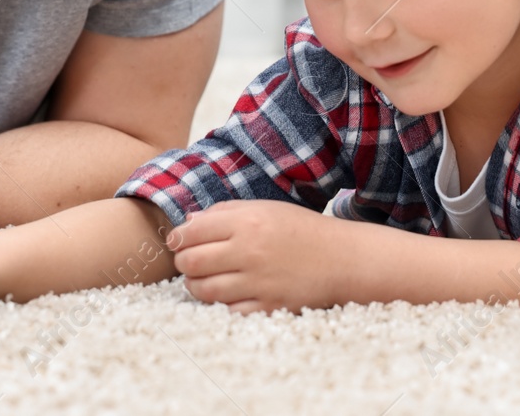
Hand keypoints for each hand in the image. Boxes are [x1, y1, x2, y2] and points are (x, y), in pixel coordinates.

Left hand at [165, 200, 346, 313]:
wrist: (341, 258)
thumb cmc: (299, 229)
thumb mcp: (263, 209)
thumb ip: (224, 212)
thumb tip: (187, 224)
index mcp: (246, 222)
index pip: (191, 232)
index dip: (177, 238)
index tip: (178, 241)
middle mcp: (249, 252)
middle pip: (191, 262)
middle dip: (183, 262)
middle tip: (189, 261)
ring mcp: (259, 283)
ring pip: (204, 290)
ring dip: (195, 286)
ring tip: (201, 280)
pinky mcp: (269, 307)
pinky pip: (228, 311)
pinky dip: (221, 305)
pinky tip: (226, 294)